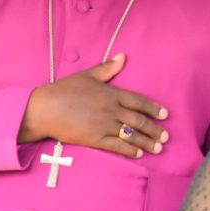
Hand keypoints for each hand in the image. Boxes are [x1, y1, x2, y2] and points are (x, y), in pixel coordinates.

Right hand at [18, 54, 168, 157]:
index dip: (153, 109)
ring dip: (147, 142)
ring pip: (131, 135)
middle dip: (154, 129)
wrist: (44, 109)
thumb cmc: (63, 90)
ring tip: (158, 148)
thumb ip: (107, 68)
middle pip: (139, 120)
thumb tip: (123, 56)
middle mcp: (111, 109)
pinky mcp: (95, 139)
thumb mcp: (87, 75)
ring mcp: (104, 125)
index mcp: (111, 93)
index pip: (139, 101)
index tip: (164, 115)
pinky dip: (129, 150)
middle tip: (166, 136)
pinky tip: (138, 154)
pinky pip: (117, 146)